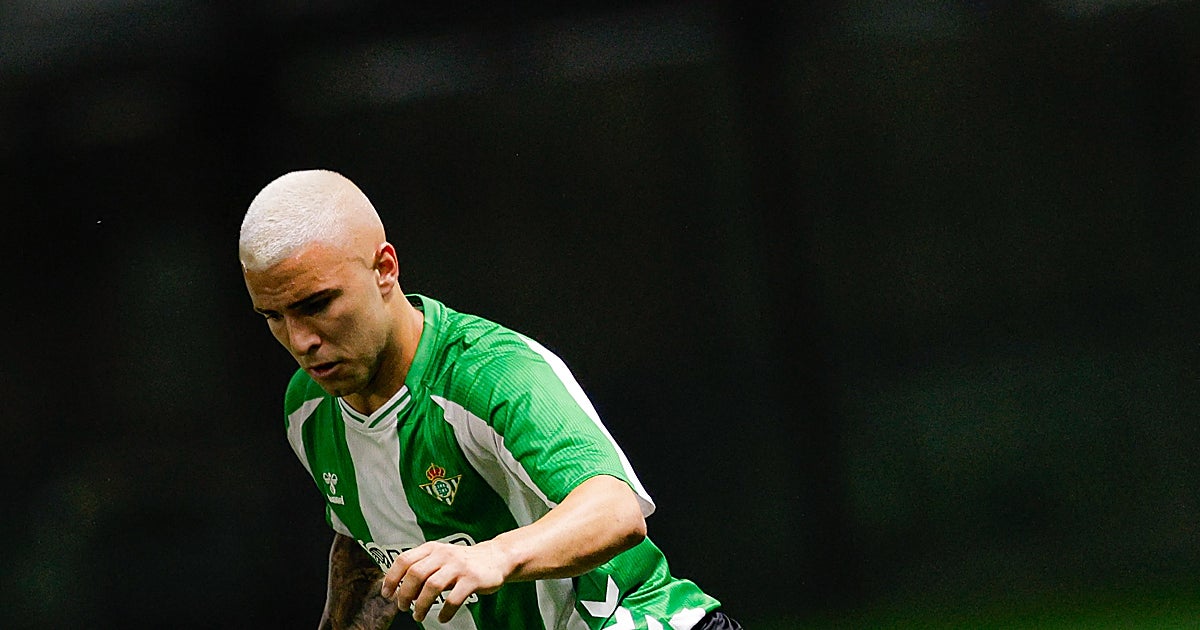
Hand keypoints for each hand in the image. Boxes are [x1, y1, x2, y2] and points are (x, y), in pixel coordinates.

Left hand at [380, 541, 509, 622]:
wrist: (496, 557)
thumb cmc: (462, 562)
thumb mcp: (440, 558)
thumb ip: (421, 568)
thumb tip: (397, 588)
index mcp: (432, 548)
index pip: (404, 560)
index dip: (392, 578)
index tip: (387, 593)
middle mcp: (444, 554)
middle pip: (416, 574)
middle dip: (405, 594)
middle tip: (403, 607)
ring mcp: (459, 566)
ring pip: (432, 586)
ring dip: (421, 605)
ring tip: (419, 615)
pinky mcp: (473, 579)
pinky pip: (454, 598)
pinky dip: (445, 611)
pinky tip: (442, 618)